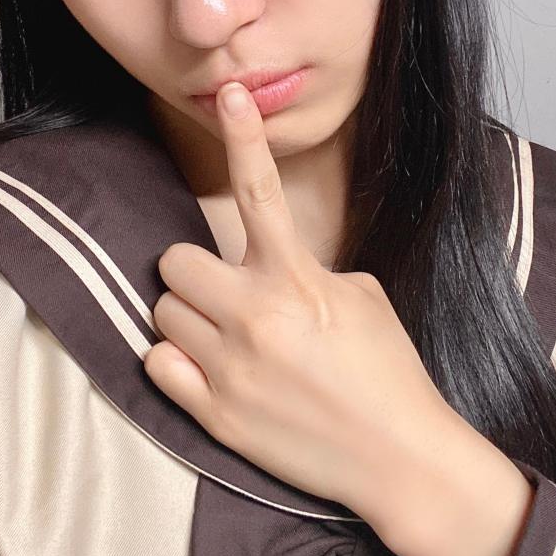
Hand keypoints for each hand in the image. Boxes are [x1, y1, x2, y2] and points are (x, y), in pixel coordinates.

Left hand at [144, 80, 451, 518]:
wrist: (400, 460)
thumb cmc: (388, 371)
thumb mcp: (360, 297)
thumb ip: (303, 272)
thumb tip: (263, 269)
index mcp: (296, 280)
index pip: (259, 191)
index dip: (244, 136)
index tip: (232, 95)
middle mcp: (253, 318)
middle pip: (175, 261)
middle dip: (196, 272)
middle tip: (227, 291)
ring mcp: (227, 369)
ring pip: (162, 312)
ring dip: (188, 316)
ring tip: (226, 337)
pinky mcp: (212, 415)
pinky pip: (156, 363)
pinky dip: (175, 360)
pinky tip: (209, 369)